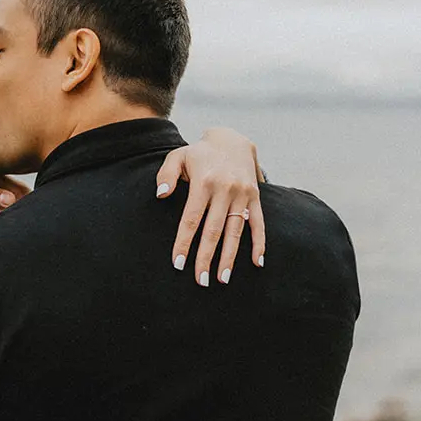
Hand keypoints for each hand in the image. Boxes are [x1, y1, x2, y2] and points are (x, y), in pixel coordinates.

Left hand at [155, 127, 265, 285]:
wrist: (232, 139)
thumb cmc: (198, 153)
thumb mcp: (178, 156)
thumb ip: (167, 175)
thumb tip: (160, 195)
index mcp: (203, 183)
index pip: (191, 219)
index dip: (184, 242)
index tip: (179, 263)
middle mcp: (224, 190)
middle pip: (213, 230)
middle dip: (206, 257)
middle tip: (200, 281)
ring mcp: (242, 194)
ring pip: (235, 231)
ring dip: (230, 257)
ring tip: (223, 279)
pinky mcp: (255, 197)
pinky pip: (258, 223)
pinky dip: (259, 243)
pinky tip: (257, 262)